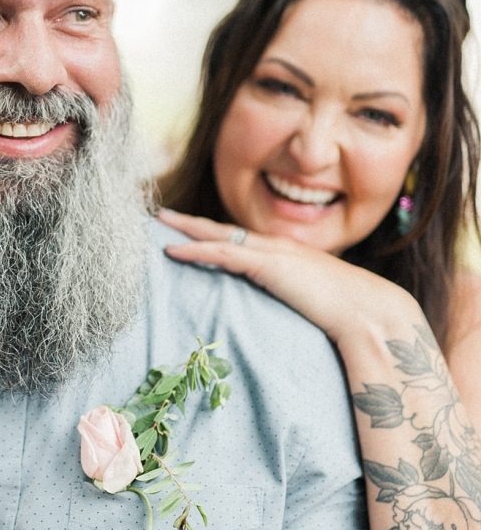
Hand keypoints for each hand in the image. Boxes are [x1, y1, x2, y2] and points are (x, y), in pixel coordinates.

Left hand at [159, 208, 421, 349]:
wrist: (369, 313)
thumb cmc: (348, 315)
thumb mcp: (312, 303)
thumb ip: (294, 301)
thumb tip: (284, 313)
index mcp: (287, 255)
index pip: (242, 240)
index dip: (214, 234)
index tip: (190, 231)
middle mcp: (277, 247)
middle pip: (224, 230)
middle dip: (192, 222)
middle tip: (162, 215)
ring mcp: (272, 253)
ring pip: (218, 235)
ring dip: (186, 229)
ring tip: (159, 223)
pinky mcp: (267, 265)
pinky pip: (222, 254)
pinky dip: (194, 250)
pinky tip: (171, 250)